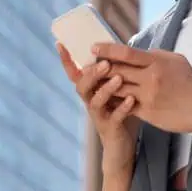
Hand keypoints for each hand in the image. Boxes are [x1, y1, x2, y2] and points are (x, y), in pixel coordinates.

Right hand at [57, 43, 140, 173]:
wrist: (123, 146)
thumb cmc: (120, 112)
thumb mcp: (116, 90)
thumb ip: (114, 72)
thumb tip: (120, 46)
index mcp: (91, 90)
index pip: (75, 73)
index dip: (66, 60)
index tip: (60, 44)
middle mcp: (90, 102)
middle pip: (82, 86)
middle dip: (92, 73)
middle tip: (105, 63)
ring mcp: (99, 116)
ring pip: (96, 101)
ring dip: (106, 89)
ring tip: (119, 78)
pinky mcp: (110, 128)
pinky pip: (114, 117)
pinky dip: (122, 108)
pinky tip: (131, 100)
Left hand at [90, 43, 191, 134]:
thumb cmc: (190, 83)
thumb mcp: (176, 61)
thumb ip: (156, 56)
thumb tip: (139, 52)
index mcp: (157, 61)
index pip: (126, 52)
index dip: (107, 50)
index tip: (94, 48)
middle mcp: (151, 77)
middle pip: (117, 70)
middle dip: (99, 68)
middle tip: (87, 66)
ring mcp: (148, 96)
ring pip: (117, 89)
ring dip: (103, 86)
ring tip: (92, 82)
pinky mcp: (148, 112)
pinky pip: (124, 105)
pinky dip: (114, 101)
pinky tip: (106, 99)